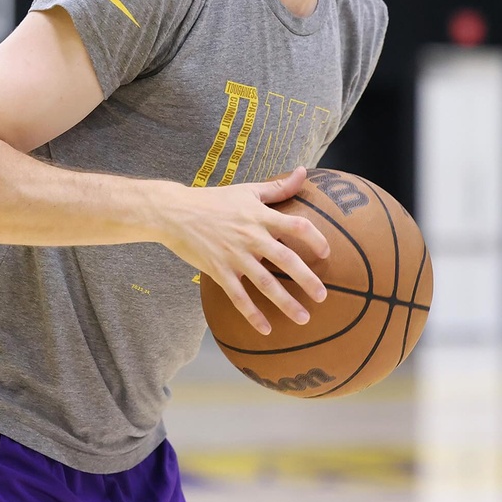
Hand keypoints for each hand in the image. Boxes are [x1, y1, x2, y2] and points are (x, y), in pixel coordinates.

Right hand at [161, 167, 329, 334]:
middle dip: (307, 279)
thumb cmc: (213, 200)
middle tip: (322, 296)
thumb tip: (304, 172)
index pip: (297, 226)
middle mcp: (251, 237)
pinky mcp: (219, 271)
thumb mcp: (248, 190)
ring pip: (265, 283)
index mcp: (260, 216)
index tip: (326, 253)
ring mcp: (235, 256)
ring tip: (303, 318)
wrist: (175, 212)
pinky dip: (253, 314)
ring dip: (286, 303)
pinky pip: (239, 297)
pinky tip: (266, 329)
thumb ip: (278, 186)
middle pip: (286, 259)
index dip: (315, 239)